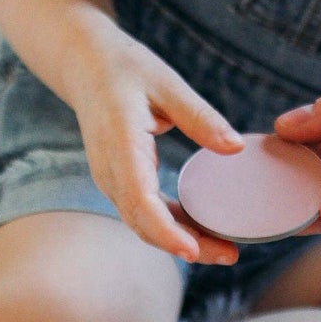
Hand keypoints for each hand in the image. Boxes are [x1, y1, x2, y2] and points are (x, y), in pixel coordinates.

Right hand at [71, 35, 241, 261]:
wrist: (85, 65)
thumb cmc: (125, 68)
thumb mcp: (167, 84)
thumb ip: (200, 117)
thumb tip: (235, 147)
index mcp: (120, 144)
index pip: (139, 200)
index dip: (165, 230)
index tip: (193, 250)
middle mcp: (110, 170)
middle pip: (144, 223)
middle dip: (185, 246)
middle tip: (231, 255)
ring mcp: (111, 179)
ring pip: (143, 224)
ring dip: (180, 241)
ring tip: (223, 249)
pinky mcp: (119, 181)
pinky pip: (144, 212)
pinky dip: (171, 226)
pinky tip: (200, 229)